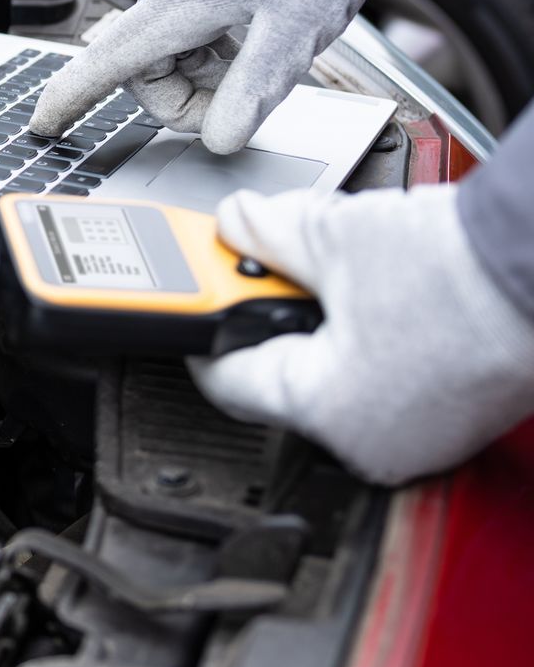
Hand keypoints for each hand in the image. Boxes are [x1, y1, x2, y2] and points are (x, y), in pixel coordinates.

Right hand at [29, 0, 428, 151]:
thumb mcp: (296, 30)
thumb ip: (252, 90)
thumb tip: (220, 139)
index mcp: (177, 0)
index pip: (106, 63)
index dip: (70, 99)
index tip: (43, 125)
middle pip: (145, 70)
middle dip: (189, 99)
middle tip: (246, 101)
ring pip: (169, 52)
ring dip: (207, 74)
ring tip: (262, 55)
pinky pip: (185, 28)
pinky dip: (214, 48)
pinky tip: (255, 33)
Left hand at [189, 185, 533, 484]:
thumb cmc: (466, 271)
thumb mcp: (335, 238)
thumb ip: (267, 233)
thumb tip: (235, 223)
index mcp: (326, 413)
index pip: (227, 378)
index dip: (206, 327)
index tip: (200, 300)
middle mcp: (369, 443)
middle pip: (281, 373)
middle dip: (271, 313)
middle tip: (271, 266)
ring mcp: (418, 437)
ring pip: (335, 375)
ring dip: (323, 322)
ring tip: (340, 273)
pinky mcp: (453, 418)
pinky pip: (384, 378)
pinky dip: (370, 337)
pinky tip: (384, 295)